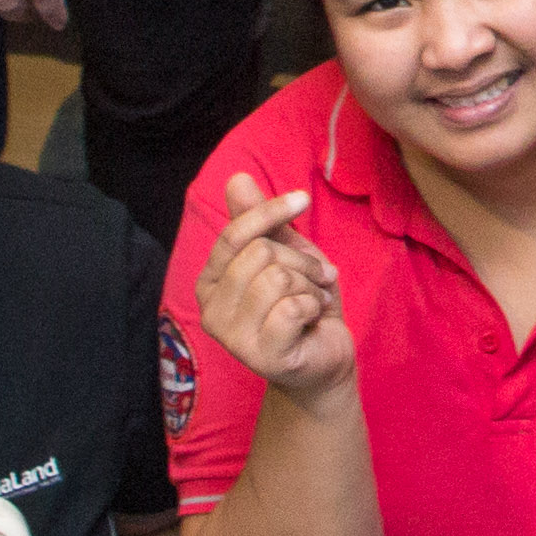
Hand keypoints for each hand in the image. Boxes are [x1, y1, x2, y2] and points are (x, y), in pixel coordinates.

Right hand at [190, 180, 358, 400]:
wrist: (324, 357)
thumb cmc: (301, 303)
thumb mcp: (286, 253)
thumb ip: (260, 221)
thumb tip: (237, 178)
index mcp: (211, 281)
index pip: (235, 233)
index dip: (271, 210)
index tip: (303, 198)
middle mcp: (211, 309)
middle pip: (261, 253)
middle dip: (301, 260)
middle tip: (315, 278)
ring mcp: (232, 337)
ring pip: (277, 279)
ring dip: (310, 285)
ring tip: (312, 300)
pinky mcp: (259, 356)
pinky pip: (292, 308)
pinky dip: (313, 306)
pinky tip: (311, 319)